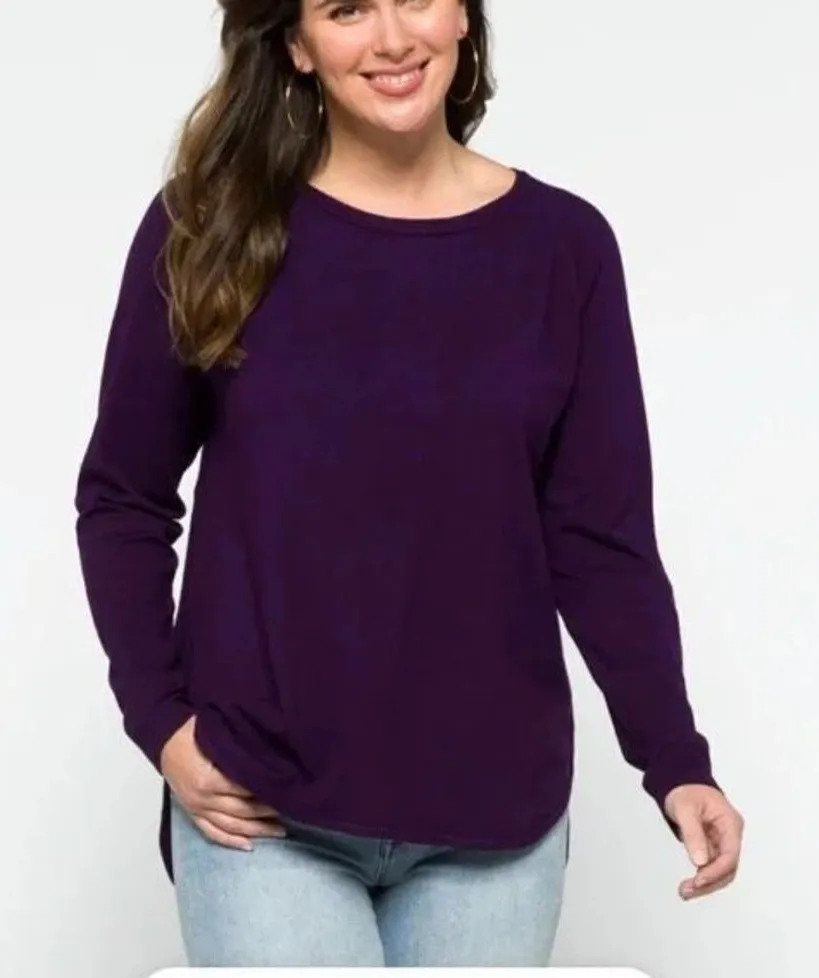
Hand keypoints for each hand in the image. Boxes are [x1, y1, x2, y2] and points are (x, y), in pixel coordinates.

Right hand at [159, 715, 285, 849]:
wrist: (164, 739)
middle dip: (268, 813)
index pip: (246, 790)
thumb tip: (267, 750)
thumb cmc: (192, 732)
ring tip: (279, 832)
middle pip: (243, 811)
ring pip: (231, 827)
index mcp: (210, 780)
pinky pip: (212, 833)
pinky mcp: (193, 813)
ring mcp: (197, 809)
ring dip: (256, 831)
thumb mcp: (216, 735)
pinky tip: (249, 846)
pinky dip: (231, 841)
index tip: (287, 790)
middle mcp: (204, 799)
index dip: (267, 790)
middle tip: (291, 810)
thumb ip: (238, 747)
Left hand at [664, 783, 743, 899]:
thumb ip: (693, 833)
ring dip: (705, 883)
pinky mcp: (712, 846)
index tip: (698, 881)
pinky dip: (701, 876)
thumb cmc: (685, 791)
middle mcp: (730, 835)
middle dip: (710, 882)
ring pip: (720, 870)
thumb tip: (700, 861)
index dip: (716, 871)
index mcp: (730, 823)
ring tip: (684, 892)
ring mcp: (722, 842)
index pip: (730, 855)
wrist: (680, 783)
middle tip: (687, 891)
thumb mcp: (685, 808)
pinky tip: (688, 885)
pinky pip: (710, 866)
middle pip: (728, 867)